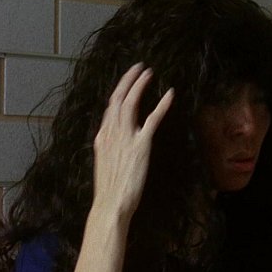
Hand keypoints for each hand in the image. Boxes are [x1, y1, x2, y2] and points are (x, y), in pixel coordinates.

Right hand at [92, 63, 172, 221]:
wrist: (111, 204)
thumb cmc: (111, 190)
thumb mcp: (106, 163)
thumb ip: (111, 148)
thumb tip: (117, 143)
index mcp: (102, 137)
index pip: (110, 107)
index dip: (120, 91)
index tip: (127, 81)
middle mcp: (111, 133)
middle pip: (117, 98)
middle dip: (128, 80)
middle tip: (139, 67)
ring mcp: (125, 138)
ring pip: (131, 103)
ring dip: (140, 85)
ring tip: (149, 73)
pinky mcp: (140, 145)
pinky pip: (152, 119)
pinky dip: (161, 104)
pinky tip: (170, 94)